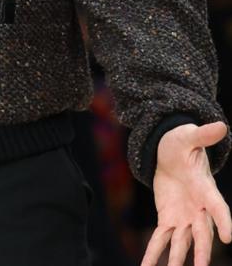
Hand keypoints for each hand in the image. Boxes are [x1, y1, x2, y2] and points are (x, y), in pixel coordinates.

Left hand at [142, 121, 231, 265]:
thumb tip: (222, 126)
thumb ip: (203, 135)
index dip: (223, 221)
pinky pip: (161, 238)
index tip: (228, 237)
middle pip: (202, 233)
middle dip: (203, 251)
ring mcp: (184, 216)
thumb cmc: (182, 143)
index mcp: (205, 189)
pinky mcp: (168, 218)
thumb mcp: (188, 137)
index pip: (218, 207)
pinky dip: (153, 253)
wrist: (170, 152)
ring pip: (182, 243)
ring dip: (178, 260)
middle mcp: (198, 208)